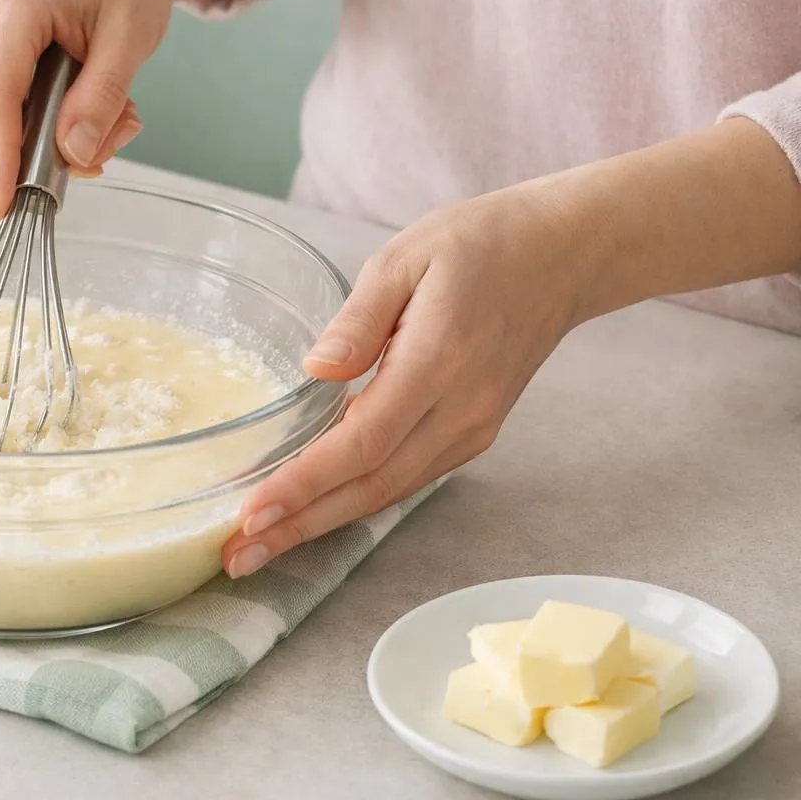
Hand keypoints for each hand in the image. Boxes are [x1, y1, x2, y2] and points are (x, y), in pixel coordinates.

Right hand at [0, 0, 172, 218]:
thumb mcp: (133, 34)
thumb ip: (102, 97)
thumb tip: (74, 155)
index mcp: (12, 6)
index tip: (4, 207)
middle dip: (37, 150)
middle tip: (111, 136)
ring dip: (39, 134)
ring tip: (104, 108)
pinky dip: (29, 118)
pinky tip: (73, 95)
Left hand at [222, 183, 593, 577]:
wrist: (562, 256)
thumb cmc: (478, 245)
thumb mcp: (405, 257)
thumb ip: (358, 318)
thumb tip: (315, 370)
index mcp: (437, 362)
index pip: (361, 442)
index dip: (304, 484)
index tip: (252, 514)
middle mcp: (459, 410)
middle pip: (371, 487)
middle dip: (300, 526)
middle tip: (238, 556)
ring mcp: (472, 428)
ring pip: (389, 492)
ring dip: (323, 523)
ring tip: (261, 545)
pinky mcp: (474, 433)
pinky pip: (408, 478)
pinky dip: (357, 500)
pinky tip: (314, 510)